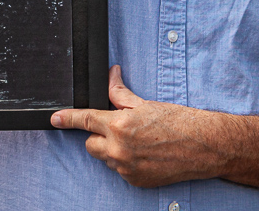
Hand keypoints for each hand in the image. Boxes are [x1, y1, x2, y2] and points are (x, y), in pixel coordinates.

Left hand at [50, 66, 223, 187]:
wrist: (204, 147)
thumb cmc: (178, 122)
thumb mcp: (145, 103)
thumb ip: (120, 93)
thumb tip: (109, 77)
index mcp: (120, 125)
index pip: (85, 120)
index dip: (67, 118)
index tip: (54, 119)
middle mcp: (120, 149)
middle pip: (91, 144)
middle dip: (99, 135)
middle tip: (120, 128)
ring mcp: (127, 168)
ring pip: (106, 158)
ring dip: (114, 149)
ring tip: (140, 141)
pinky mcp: (136, 181)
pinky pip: (121, 170)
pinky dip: (127, 162)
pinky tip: (146, 154)